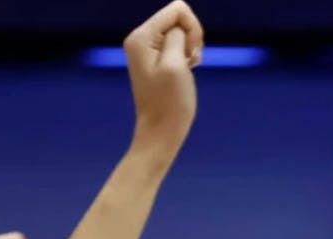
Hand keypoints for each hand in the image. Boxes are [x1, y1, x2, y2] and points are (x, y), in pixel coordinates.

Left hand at [124, 1, 201, 149]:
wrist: (161, 132)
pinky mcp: (157, 58)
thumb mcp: (176, 63)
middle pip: (179, 17)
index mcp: (140, 37)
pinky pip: (179, 43)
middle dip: (192, 37)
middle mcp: (140, 39)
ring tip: (187, 68)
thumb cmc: (169, 103)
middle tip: (189, 63)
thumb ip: (177, 35)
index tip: (190, 54)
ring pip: (182, 30)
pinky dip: (187, 54)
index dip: (192, 29)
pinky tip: (185, 70)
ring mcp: (147, 48)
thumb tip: (179, 27)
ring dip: (191, 47)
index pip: (178, 9)